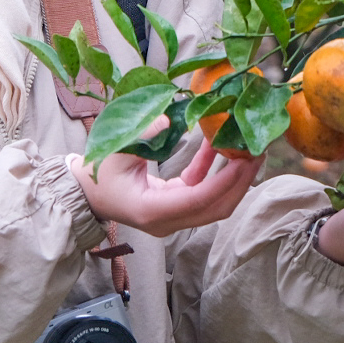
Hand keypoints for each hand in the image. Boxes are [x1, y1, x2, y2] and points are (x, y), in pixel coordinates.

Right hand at [68, 124, 261, 237]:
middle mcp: (167, 221)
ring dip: (233, 177)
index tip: (245, 158)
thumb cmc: (97, 173)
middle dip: (241, 181)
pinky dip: (213, 170)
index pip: (200, 200)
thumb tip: (168, 121)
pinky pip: (201, 190)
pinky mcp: (174, 205)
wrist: (84, 193)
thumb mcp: (115, 151)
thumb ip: (142, 136)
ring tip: (250, 148)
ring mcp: (172, 216)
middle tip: (259, 151)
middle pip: (216, 207)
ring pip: (214, 202)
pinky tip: (219, 145)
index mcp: (153, 211)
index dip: (226, 180)